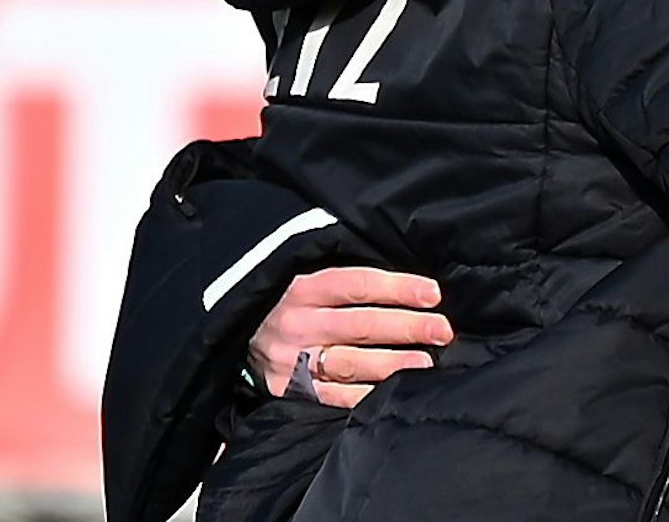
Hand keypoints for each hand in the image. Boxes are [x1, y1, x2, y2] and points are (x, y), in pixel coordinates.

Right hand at [247, 267, 451, 407]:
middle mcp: (296, 323)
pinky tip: (391, 392)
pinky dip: (363, 396)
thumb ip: (341, 275)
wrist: (225, 330)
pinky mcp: (286, 389)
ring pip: (350, 363)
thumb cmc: (279, 296)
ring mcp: (290, 359)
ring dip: (392, 364)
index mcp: (301, 287)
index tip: (434, 293)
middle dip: (407, 327)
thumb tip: (402, 280)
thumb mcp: (299, 272)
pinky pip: (331, 396)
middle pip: (361, 325)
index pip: (357, 284)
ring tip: (426, 363)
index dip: (398, 288)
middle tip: (443, 330)